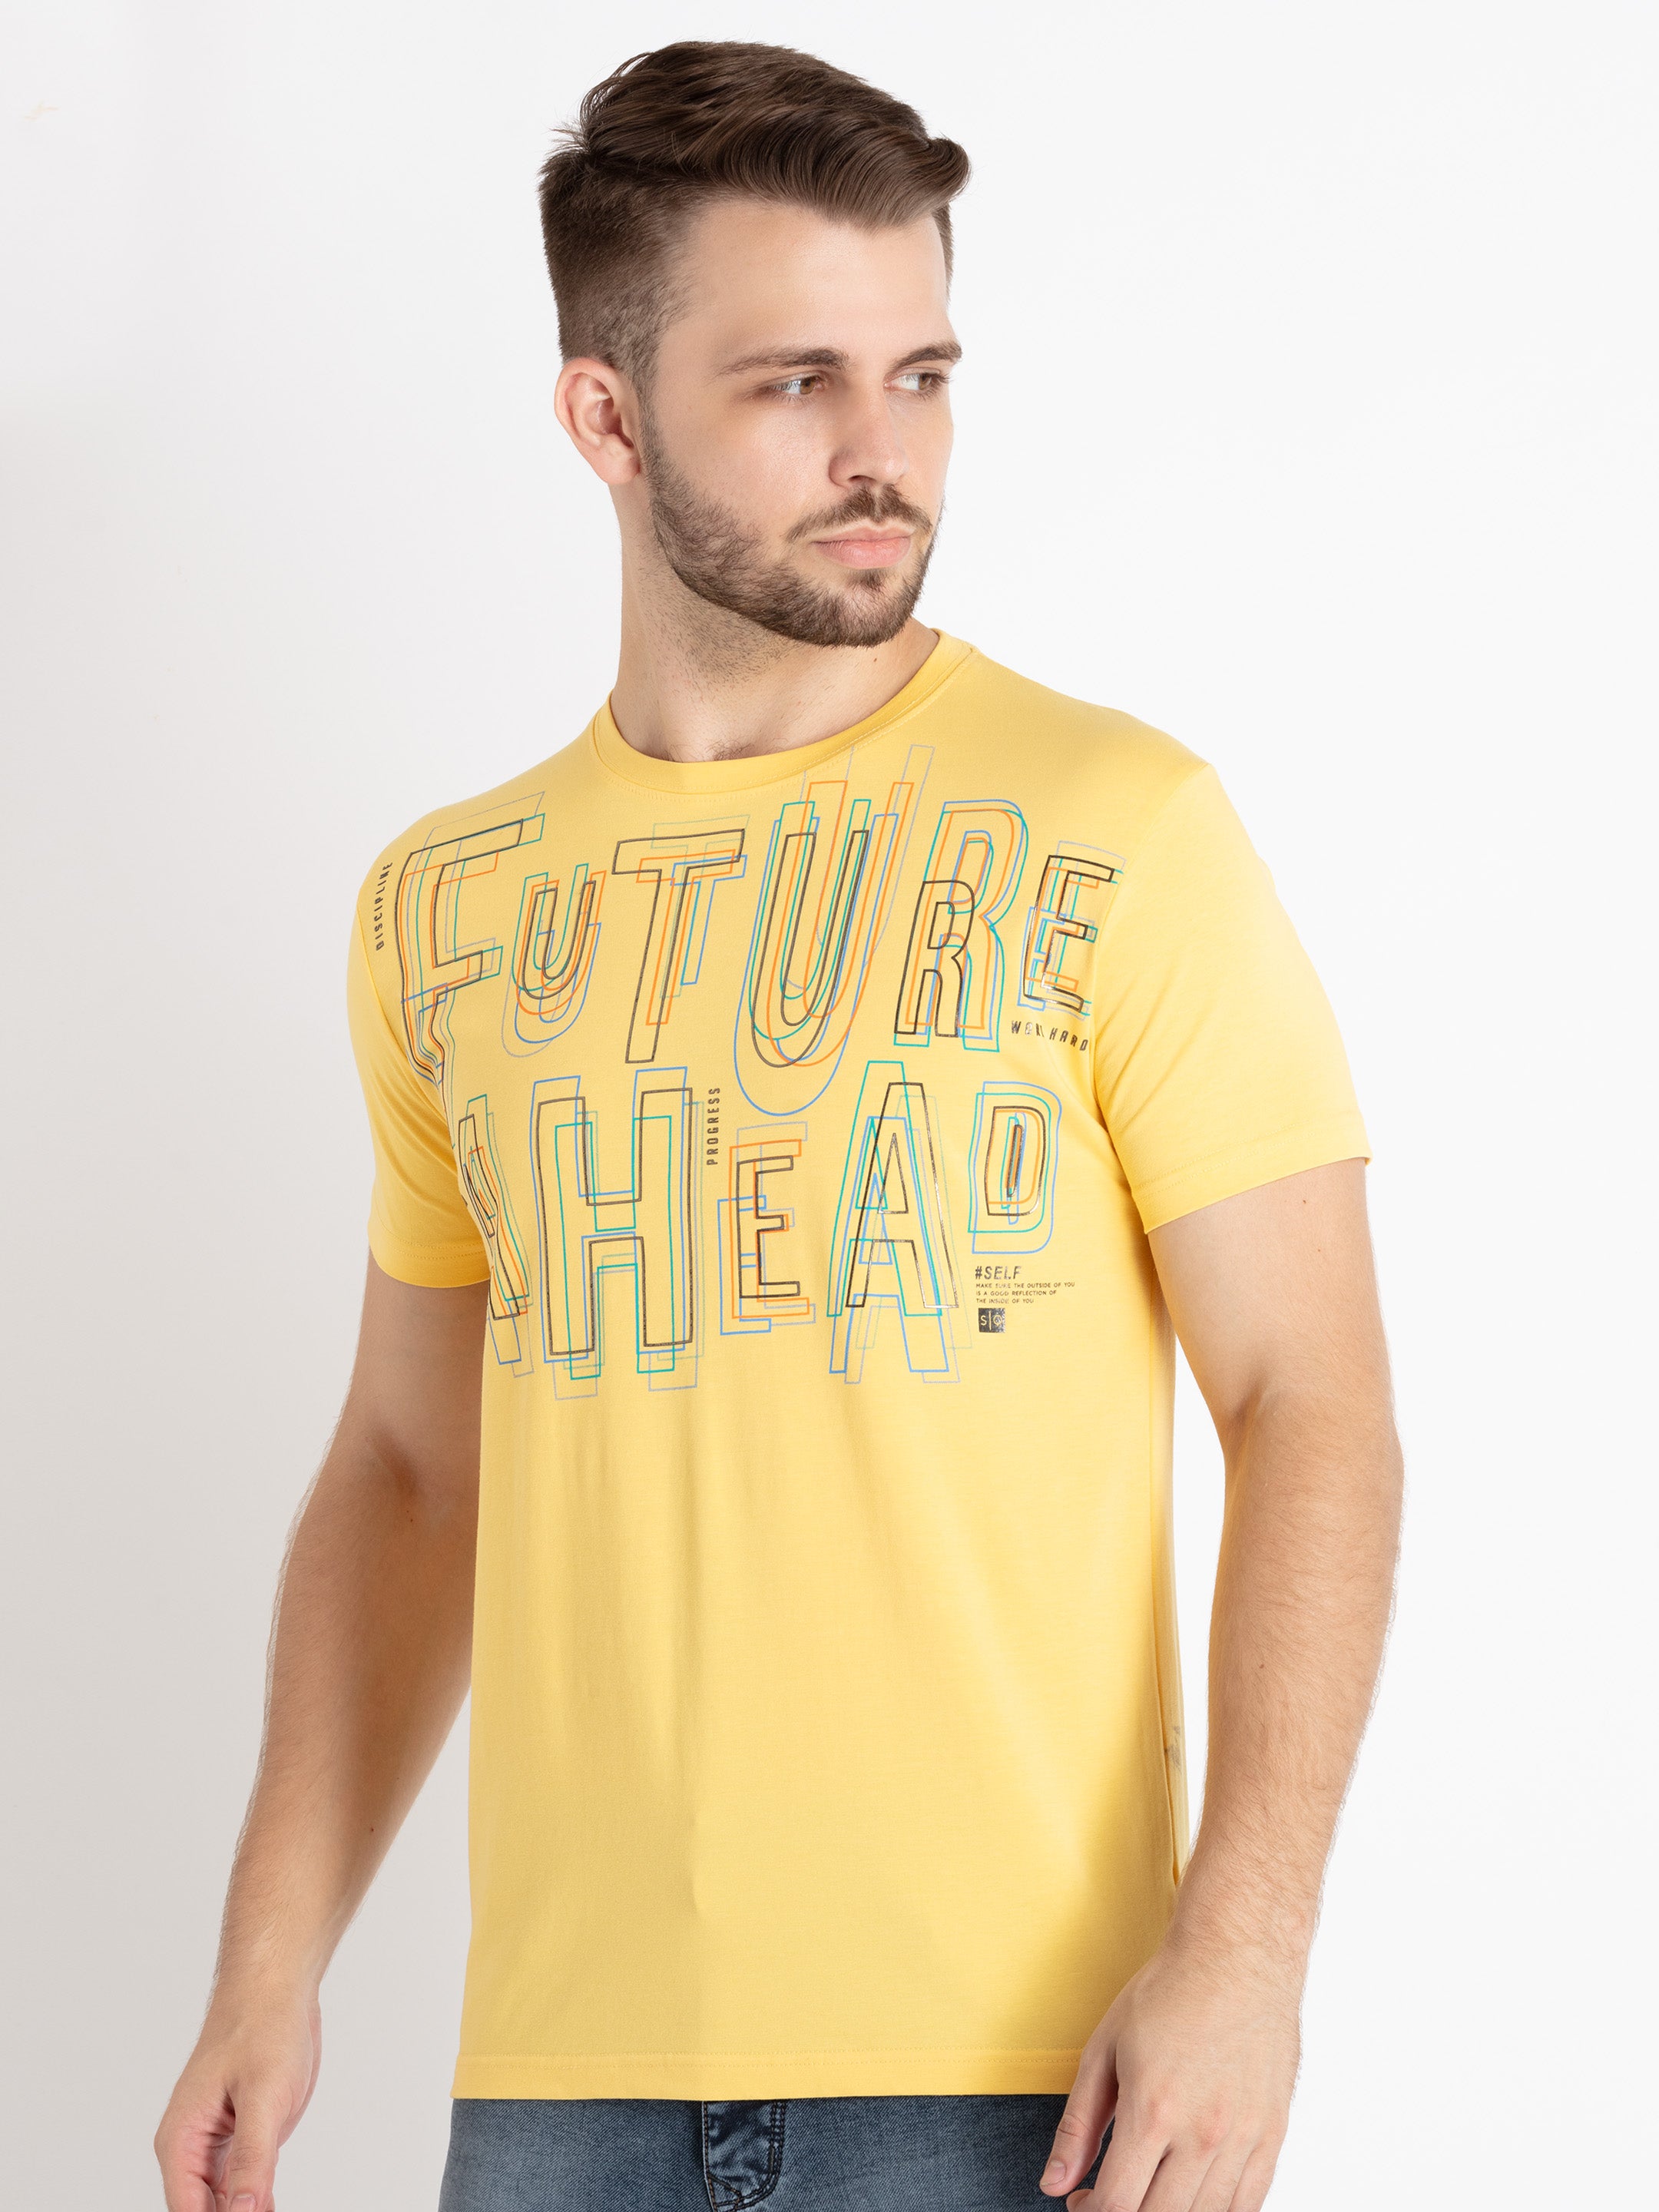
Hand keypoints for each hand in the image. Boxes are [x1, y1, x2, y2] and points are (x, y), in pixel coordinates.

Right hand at [154, 1983, 321, 2210]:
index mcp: (181, 2139)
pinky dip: (254, 2201)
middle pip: (202, 2210)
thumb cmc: (263, 2026)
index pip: (188, 2211)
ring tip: (267, 2211)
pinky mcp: (241, 2136)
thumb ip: (251, 2160)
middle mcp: (191, 2147)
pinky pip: (241, 2182)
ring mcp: (217, 2143)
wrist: (276, 1987)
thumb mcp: (263, 2096)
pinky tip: (270, 2208)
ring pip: (222, 2203)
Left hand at [1038, 1932, 1302, 2211]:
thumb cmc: (1168, 1994)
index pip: (1118, 2205)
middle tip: (1109, 2195)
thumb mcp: (1103, 2050)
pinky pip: (1247, 2205)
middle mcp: (1202, 2134)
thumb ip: (1078, 2124)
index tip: (1080, 2200)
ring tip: (1148, 2190)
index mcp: (1152, 2111)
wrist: (1237, 1958)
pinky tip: (1190, 2193)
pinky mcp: (1272, 2136)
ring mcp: (1243, 2139)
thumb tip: (1053, 2184)